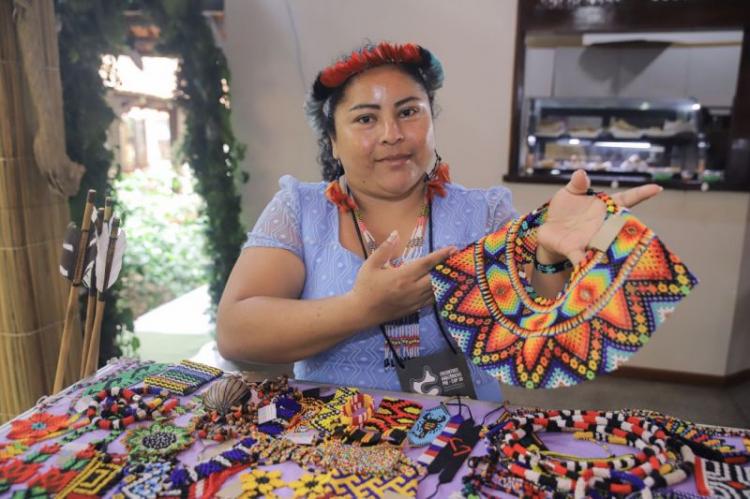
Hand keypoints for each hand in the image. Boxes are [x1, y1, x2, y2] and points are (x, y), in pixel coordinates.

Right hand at [349, 230, 455, 324]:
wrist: (360, 312)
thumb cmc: (364, 286)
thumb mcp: (370, 264)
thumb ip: (385, 249)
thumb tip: (396, 234)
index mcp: (402, 276)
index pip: (426, 263)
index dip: (441, 255)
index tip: (453, 248)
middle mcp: (411, 289)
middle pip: (437, 277)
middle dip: (448, 267)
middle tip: (458, 259)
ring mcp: (414, 301)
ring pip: (437, 290)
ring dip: (447, 280)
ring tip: (455, 271)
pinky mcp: (414, 309)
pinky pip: (432, 301)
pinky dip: (440, 293)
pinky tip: (444, 287)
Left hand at [537, 170, 661, 264]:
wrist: (549, 230)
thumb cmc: (564, 209)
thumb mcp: (570, 192)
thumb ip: (578, 184)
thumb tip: (581, 173)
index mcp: (603, 208)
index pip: (625, 199)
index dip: (640, 194)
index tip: (657, 188)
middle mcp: (601, 226)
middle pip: (621, 226)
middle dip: (632, 229)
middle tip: (647, 229)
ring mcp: (590, 239)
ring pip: (606, 246)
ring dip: (613, 250)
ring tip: (626, 256)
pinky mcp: (575, 250)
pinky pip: (581, 259)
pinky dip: (583, 265)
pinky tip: (586, 272)